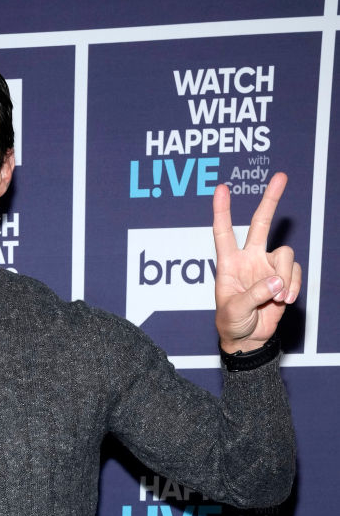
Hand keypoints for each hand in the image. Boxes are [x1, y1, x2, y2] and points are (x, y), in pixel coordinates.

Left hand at [213, 171, 301, 352]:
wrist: (248, 339)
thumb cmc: (232, 323)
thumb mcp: (235, 310)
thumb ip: (254, 294)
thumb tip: (276, 280)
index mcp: (229, 264)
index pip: (223, 233)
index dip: (222, 211)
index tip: (221, 189)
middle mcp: (249, 259)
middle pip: (260, 224)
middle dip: (270, 200)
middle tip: (281, 176)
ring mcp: (267, 267)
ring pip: (285, 255)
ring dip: (285, 277)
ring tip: (278, 298)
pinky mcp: (283, 277)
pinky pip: (294, 271)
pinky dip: (293, 285)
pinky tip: (285, 300)